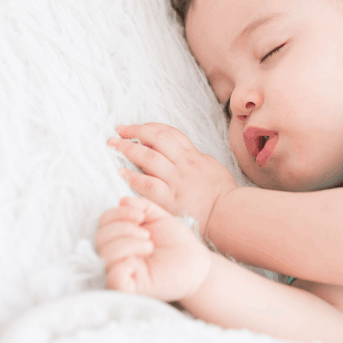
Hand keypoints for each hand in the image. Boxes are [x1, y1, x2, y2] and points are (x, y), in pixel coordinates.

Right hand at [96, 196, 211, 301]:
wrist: (197, 263)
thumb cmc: (177, 242)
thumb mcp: (160, 217)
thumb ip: (142, 206)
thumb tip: (122, 200)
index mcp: (122, 236)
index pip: (104, 222)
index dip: (117, 214)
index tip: (140, 215)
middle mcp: (118, 253)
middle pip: (100, 237)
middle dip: (122, 229)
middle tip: (146, 234)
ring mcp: (122, 271)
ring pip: (105, 255)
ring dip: (127, 243)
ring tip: (149, 245)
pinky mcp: (130, 288)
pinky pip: (113, 277)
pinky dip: (123, 264)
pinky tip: (142, 259)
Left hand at [108, 123, 236, 239]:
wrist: (229, 215)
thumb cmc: (223, 194)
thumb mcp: (212, 167)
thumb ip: (195, 158)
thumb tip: (181, 150)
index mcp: (193, 156)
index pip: (169, 133)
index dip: (149, 127)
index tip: (134, 128)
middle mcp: (183, 164)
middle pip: (156, 139)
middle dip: (134, 132)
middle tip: (118, 131)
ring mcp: (176, 181)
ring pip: (149, 157)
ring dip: (128, 149)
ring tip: (114, 145)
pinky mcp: (170, 199)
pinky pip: (148, 184)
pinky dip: (133, 176)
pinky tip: (121, 172)